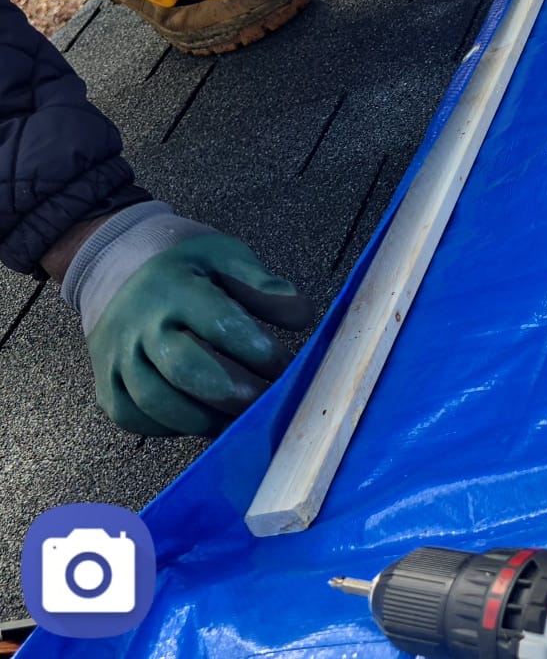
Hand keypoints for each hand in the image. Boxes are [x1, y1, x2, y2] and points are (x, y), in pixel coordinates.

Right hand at [64, 205, 314, 435]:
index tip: (285, 365)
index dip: (254, 348)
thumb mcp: (224, 257)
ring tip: (239, 419)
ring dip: (203, 417)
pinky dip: (168, 428)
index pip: (217, 322)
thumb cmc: (187, 268)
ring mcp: (117, 358)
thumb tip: (302, 315)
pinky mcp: (105, 385)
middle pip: (184, 368)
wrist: (120, 271)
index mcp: (174, 288)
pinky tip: (202, 423)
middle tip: (264, 401)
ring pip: (155, 400)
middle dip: (231, 391)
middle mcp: (139, 325)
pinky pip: (132, 417)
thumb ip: (262, 285)